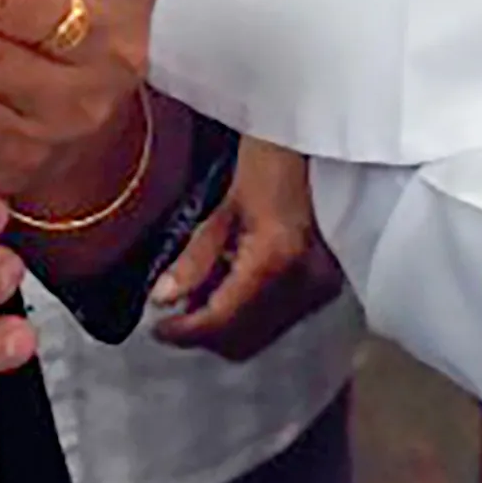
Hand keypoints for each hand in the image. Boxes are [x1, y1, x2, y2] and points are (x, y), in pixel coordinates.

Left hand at [150, 138, 346, 358]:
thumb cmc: (272, 159)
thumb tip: (161, 301)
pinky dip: (248, 315)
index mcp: (275, 258)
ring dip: (225, 326)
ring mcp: (321, 289)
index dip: (184, 331)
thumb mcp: (225, 206)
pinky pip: (279, 320)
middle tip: (170, 316)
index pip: (222, 319)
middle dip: (203, 335)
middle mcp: (304, 283)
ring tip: (198, 297)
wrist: (324, 142)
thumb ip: (194, 259)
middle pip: (243, 340)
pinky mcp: (326, 287)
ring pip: (261, 336)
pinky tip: (229, 288)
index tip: (155, 329)